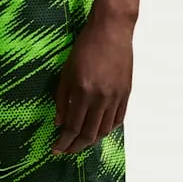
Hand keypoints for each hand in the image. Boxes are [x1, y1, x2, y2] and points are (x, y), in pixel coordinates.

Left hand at [52, 14, 132, 153]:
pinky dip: (107, 129)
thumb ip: (62, 98)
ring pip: (104, 130)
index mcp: (83, 91)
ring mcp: (116, 97)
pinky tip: (98, 130)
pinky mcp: (126, 94)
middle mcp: (101, 98)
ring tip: (80, 142)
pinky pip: (117, 120)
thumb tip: (59, 123)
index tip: (56, 149)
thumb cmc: (85, 47)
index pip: (72, 127)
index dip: (64, 142)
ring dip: (91, 140)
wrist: (111, 31)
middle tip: (66, 150)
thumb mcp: (67, 71)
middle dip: (76, 146)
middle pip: (89, 134)